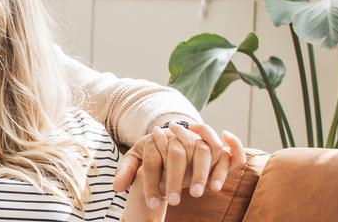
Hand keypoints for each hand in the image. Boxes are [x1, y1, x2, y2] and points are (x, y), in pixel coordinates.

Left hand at [111, 121, 244, 209]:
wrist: (168, 134)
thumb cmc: (151, 151)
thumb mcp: (136, 158)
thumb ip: (126, 171)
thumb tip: (117, 187)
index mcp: (154, 139)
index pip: (151, 160)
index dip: (151, 182)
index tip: (152, 203)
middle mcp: (176, 134)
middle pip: (175, 154)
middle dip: (174, 179)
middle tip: (173, 202)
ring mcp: (195, 137)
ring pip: (201, 152)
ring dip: (200, 174)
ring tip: (196, 195)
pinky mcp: (210, 143)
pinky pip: (220, 151)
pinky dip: (220, 167)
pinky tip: (215, 187)